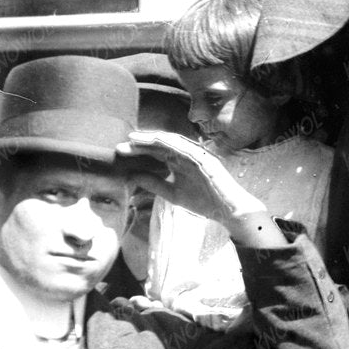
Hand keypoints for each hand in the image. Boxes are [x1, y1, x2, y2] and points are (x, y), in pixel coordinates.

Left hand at [120, 131, 266, 233]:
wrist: (227, 209)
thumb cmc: (204, 202)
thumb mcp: (172, 194)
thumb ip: (154, 184)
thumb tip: (132, 176)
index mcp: (179, 163)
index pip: (156, 153)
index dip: (139, 150)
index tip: (121, 151)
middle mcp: (186, 155)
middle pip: (160, 145)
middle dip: (141, 144)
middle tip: (122, 144)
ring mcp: (196, 155)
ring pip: (172, 142)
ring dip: (153, 139)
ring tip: (136, 139)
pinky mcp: (205, 158)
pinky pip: (186, 147)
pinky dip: (172, 143)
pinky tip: (157, 141)